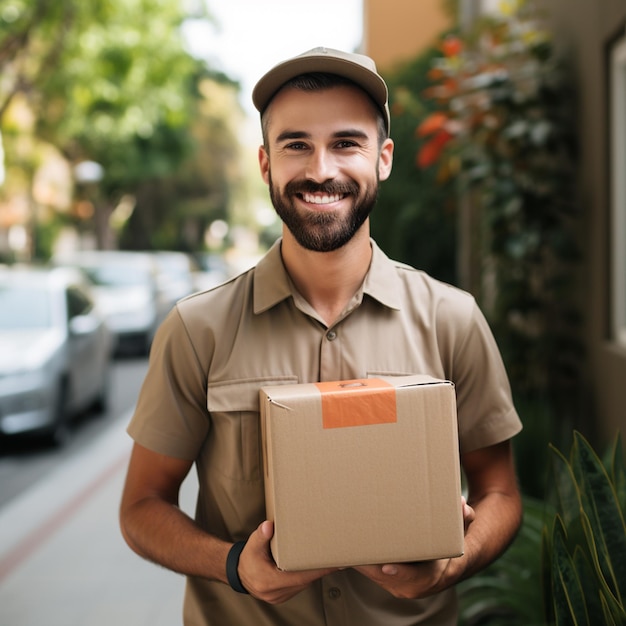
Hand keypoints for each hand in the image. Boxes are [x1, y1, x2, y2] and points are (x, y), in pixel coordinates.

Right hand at [237, 521, 336, 603]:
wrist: (238, 573)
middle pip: (305, 582)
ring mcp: (279, 596)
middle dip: (320, 570)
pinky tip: (313, 567)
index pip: (300, 577)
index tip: (333, 564)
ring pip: (303, 585)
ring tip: (327, 560)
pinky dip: (307, 577)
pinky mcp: (282, 596)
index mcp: (269, 581)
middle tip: (336, 558)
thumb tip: (268, 526)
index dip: (317, 570)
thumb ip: (261, 535)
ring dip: (314, 573)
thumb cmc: (248, 558)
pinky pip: (299, 587)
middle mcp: (276, 592)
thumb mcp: (252, 544)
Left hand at [354, 496, 475, 598]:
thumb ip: (462, 519)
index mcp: (429, 577)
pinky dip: (358, 560)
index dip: (400, 572)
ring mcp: (395, 585)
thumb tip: (463, 507)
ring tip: (344, 542)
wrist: (446, 566)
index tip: (386, 565)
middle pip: (383, 575)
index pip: (412, 577)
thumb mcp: (458, 531)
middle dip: (368, 561)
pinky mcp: (385, 580)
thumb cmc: (448, 545)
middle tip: (352, 543)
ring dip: (359, 560)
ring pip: (372, 574)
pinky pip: (368, 572)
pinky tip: (346, 546)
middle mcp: (409, 585)